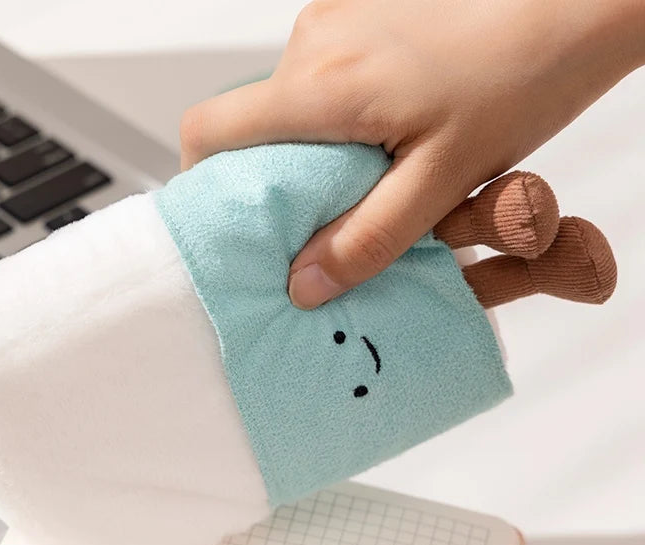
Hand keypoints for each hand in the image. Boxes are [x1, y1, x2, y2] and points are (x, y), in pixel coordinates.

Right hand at [180, 0, 643, 308]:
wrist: (570, 5)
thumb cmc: (519, 77)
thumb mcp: (441, 180)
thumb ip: (367, 240)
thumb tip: (306, 285)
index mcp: (321, 83)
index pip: (209, 130)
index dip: (204, 181)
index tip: (232, 219)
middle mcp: (313, 40)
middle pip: (249, 123)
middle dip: (275, 175)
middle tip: (325, 212)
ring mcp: (334, 19)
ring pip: (287, 103)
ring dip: (313, 145)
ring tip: (372, 170)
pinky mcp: (356, 14)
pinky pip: (318, 76)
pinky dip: (335, 114)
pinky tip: (387, 130)